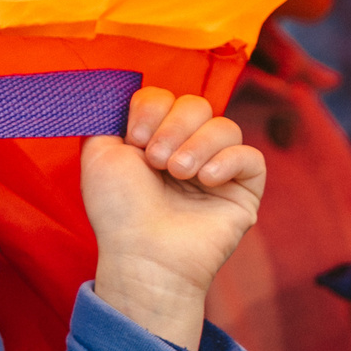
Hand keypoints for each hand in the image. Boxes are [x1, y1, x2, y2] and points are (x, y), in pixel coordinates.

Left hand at [84, 89, 265, 348]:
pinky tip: (206, 180)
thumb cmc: (118, 211)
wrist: (142, 255)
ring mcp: (217, 169)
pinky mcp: (243, 191)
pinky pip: (251, 157)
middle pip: (197, 104)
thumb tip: (125, 95)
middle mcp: (186, 149)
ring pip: (226, 126)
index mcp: (154, 139)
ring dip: (197, 145)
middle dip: (174, 126)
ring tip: (178, 174)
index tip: (136, 139)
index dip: (152, 108)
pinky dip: (227, 161)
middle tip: (156, 161)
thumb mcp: (99, 154)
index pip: (166, 96)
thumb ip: (108, 118)